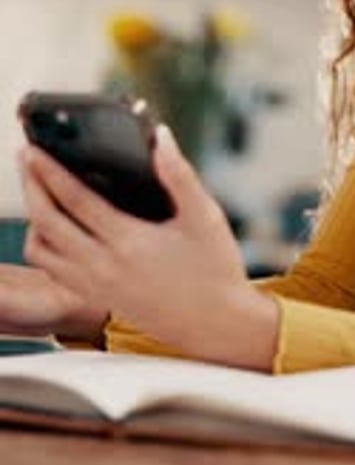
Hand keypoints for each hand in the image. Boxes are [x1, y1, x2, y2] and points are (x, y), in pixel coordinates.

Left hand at [19, 126, 278, 368]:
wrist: (217, 327)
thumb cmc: (215, 270)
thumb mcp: (204, 216)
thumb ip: (179, 174)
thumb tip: (159, 137)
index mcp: (129, 243)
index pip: (75, 201)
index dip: (49, 172)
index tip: (33, 150)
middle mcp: (104, 268)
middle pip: (46, 223)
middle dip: (31, 187)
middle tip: (27, 159)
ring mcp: (97, 286)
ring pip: (42, 251)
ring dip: (33, 218)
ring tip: (40, 190)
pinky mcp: (98, 297)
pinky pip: (54, 271)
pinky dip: (45, 245)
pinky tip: (58, 226)